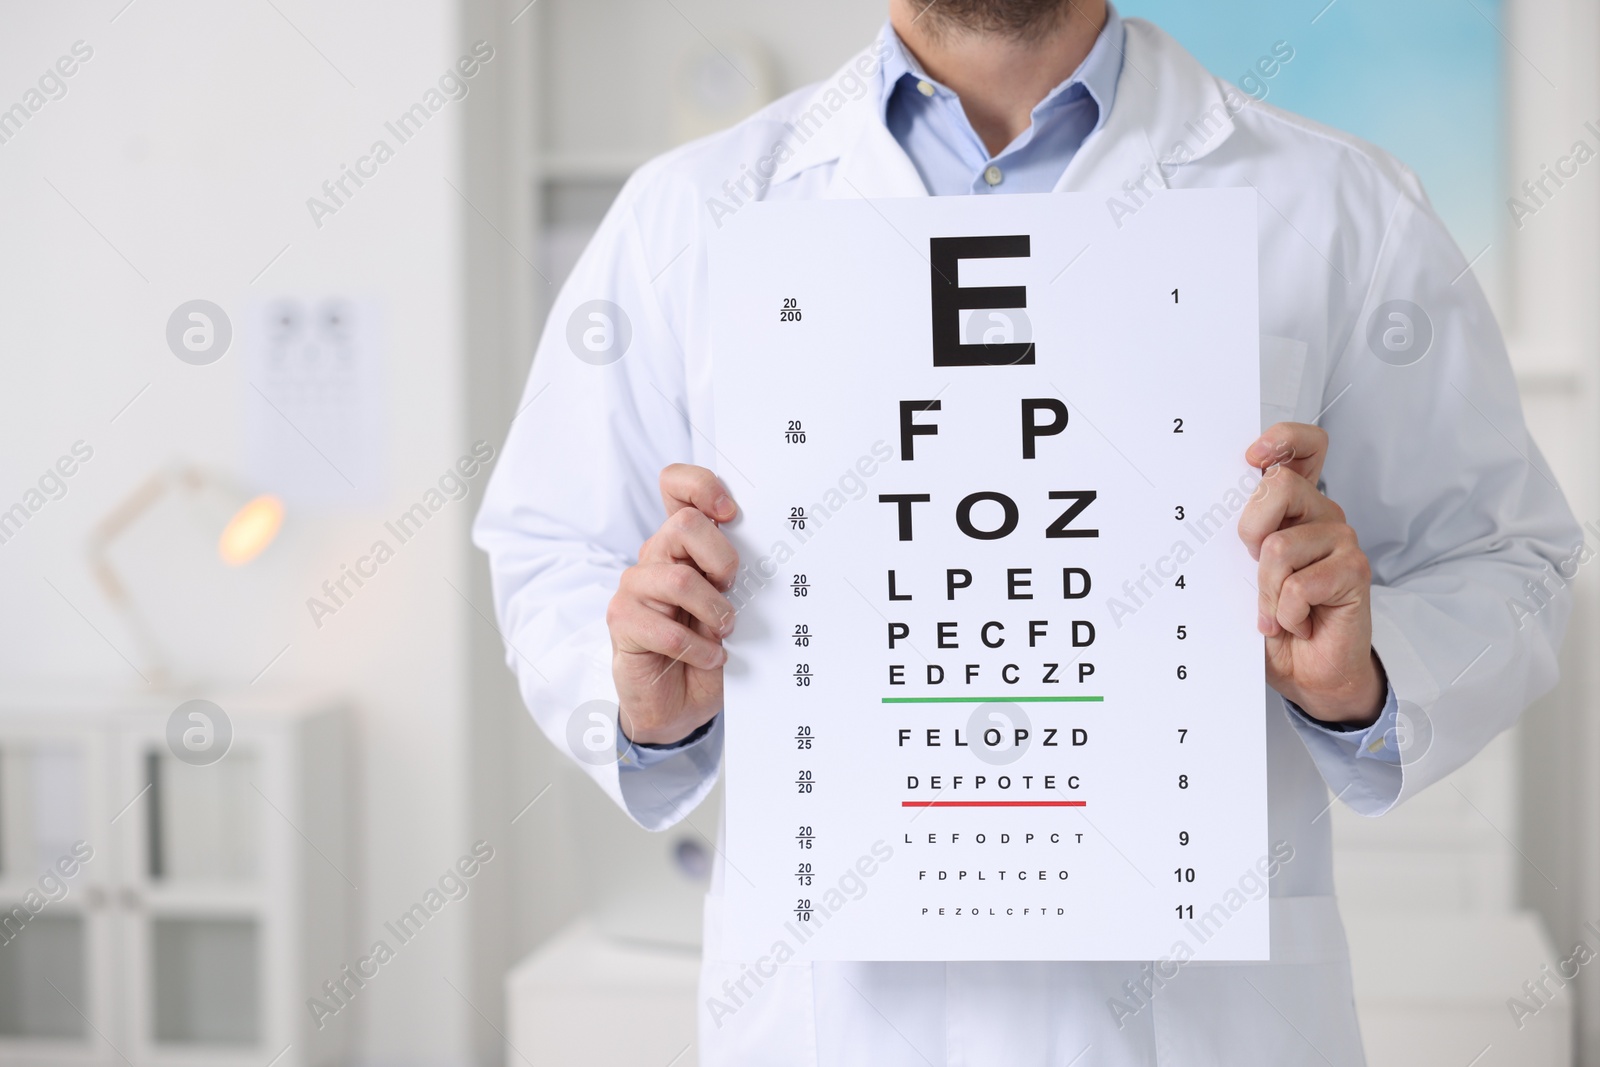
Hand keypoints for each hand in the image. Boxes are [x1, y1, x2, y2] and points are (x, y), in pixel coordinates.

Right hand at [606, 464, 739, 744]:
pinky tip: (711, 657)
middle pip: (684, 524)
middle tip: (732, 588)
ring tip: (724, 631)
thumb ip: (731, 574)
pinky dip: (698, 648)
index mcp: (682, 544)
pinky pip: (665, 628)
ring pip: (678, 578)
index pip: (676, 486)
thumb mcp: (730, 604)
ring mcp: (634, 588)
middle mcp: (655, 557)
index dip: (701, 486)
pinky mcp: (622, 622)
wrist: (679, 704)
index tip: (730, 512)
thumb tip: (761, 552)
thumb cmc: (707, 648)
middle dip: (722, 558)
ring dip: (714, 611)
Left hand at [1238, 423, 1385, 725]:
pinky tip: (1297, 621)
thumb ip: (1242, 535)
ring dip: (1266, 590)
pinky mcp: (1355, 571)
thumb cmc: (1276, 620)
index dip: (1283, 440)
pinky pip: (1300, 583)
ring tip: (1277, 609)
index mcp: (1296, 508)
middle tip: (1254, 567)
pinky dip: (1286, 611)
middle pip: (1280, 486)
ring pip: (1279, 546)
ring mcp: (1341, 541)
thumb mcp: (1244, 572)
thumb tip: (1212, 507)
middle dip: (1250, 531)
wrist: (1307, 671)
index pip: (1304, 448)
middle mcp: (1322, 515)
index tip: (1253, 456)